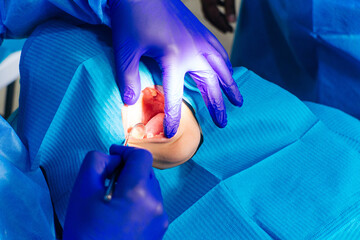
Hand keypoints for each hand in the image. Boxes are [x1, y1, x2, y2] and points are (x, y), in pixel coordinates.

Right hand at [63, 145, 167, 239]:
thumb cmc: (85, 234)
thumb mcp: (82, 192)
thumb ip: (96, 162)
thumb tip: (113, 158)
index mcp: (138, 193)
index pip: (141, 156)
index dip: (125, 151)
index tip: (112, 155)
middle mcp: (156, 205)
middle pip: (146, 172)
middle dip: (129, 169)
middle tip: (108, 179)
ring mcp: (161, 220)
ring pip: (150, 188)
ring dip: (134, 185)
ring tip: (113, 200)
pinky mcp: (160, 231)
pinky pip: (152, 205)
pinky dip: (139, 201)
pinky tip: (121, 215)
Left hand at [109, 0, 242, 137]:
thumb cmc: (131, 17)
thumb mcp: (125, 50)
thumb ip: (128, 78)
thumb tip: (131, 103)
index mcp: (174, 58)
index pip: (176, 96)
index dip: (174, 117)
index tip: (172, 133)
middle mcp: (193, 51)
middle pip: (210, 84)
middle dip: (216, 106)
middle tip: (222, 124)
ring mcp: (200, 39)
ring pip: (221, 68)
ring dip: (230, 86)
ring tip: (237, 101)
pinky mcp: (200, 31)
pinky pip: (219, 52)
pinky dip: (226, 65)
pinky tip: (227, 71)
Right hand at [200, 0, 236, 32]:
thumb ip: (230, 7)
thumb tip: (233, 22)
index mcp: (208, 1)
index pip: (215, 16)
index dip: (223, 25)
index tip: (230, 30)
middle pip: (210, 16)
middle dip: (219, 24)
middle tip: (227, 31)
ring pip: (208, 11)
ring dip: (217, 18)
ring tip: (226, 23)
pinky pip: (210, 3)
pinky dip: (216, 9)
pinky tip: (223, 8)